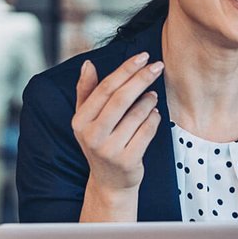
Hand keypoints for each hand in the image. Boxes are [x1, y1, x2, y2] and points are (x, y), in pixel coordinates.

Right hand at [73, 53, 163, 195]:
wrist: (109, 182)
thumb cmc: (100, 142)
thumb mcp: (87, 119)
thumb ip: (86, 91)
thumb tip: (87, 64)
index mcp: (80, 121)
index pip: (104, 88)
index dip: (125, 70)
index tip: (143, 56)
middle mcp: (92, 135)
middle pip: (121, 98)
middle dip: (142, 78)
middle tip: (157, 66)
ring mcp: (110, 149)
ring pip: (137, 114)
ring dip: (149, 100)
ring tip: (153, 95)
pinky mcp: (128, 160)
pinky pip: (147, 131)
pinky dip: (154, 119)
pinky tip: (155, 114)